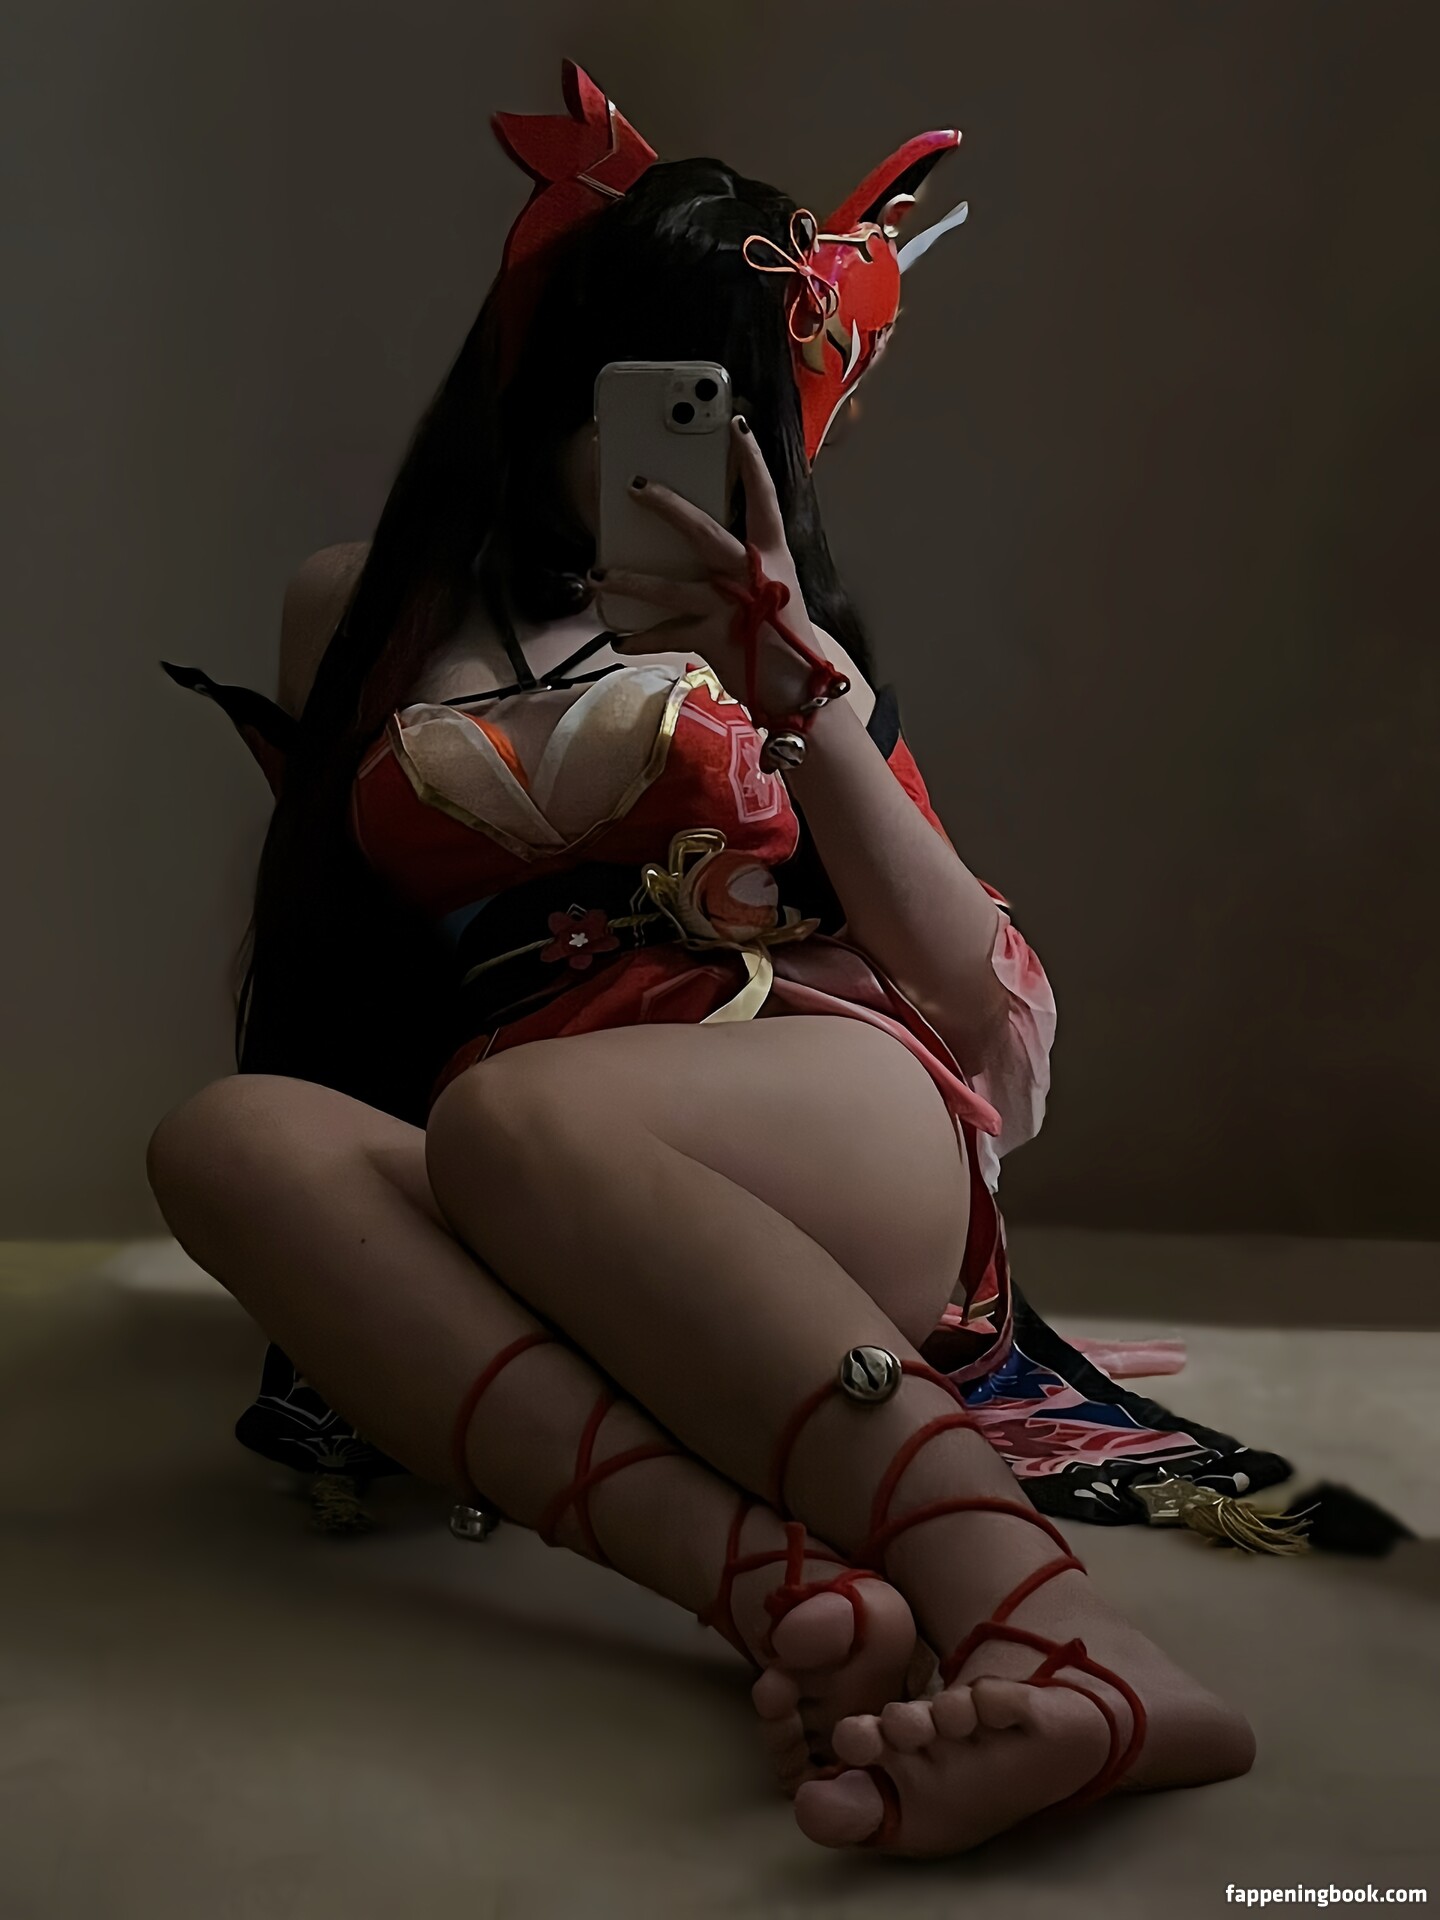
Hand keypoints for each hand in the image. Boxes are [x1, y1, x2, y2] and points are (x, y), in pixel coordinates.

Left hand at [587, 418, 826, 722]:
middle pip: (702, 531)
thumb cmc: (785, 640)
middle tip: (636, 485)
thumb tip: (706, 551)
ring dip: (629, 581)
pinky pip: (668, 634)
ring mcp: (730, 608)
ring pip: (669, 587)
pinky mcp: (713, 638)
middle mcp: (751, 577)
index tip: (737, 427)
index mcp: (772, 558)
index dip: (751, 462)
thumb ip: (746, 568)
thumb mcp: (775, 593)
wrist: (799, 690)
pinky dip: (641, 638)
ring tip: (596, 575)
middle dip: (667, 506)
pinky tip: (619, 639)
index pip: (764, 499)